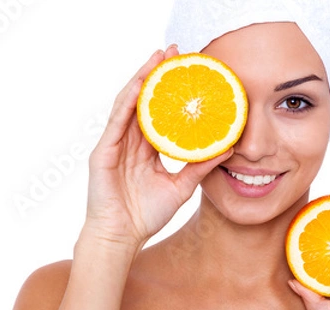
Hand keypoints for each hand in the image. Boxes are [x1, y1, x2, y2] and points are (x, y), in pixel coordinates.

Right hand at [83, 45, 232, 248]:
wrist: (122, 237)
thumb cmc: (146, 215)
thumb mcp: (181, 187)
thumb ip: (200, 166)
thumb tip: (227, 148)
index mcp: (146, 150)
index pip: (160, 113)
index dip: (172, 92)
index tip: (188, 72)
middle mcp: (130, 142)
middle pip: (145, 101)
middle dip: (157, 75)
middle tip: (174, 52)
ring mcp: (114, 144)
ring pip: (129, 103)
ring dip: (143, 78)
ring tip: (158, 57)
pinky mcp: (102, 151)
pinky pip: (117, 120)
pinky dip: (129, 100)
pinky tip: (141, 83)